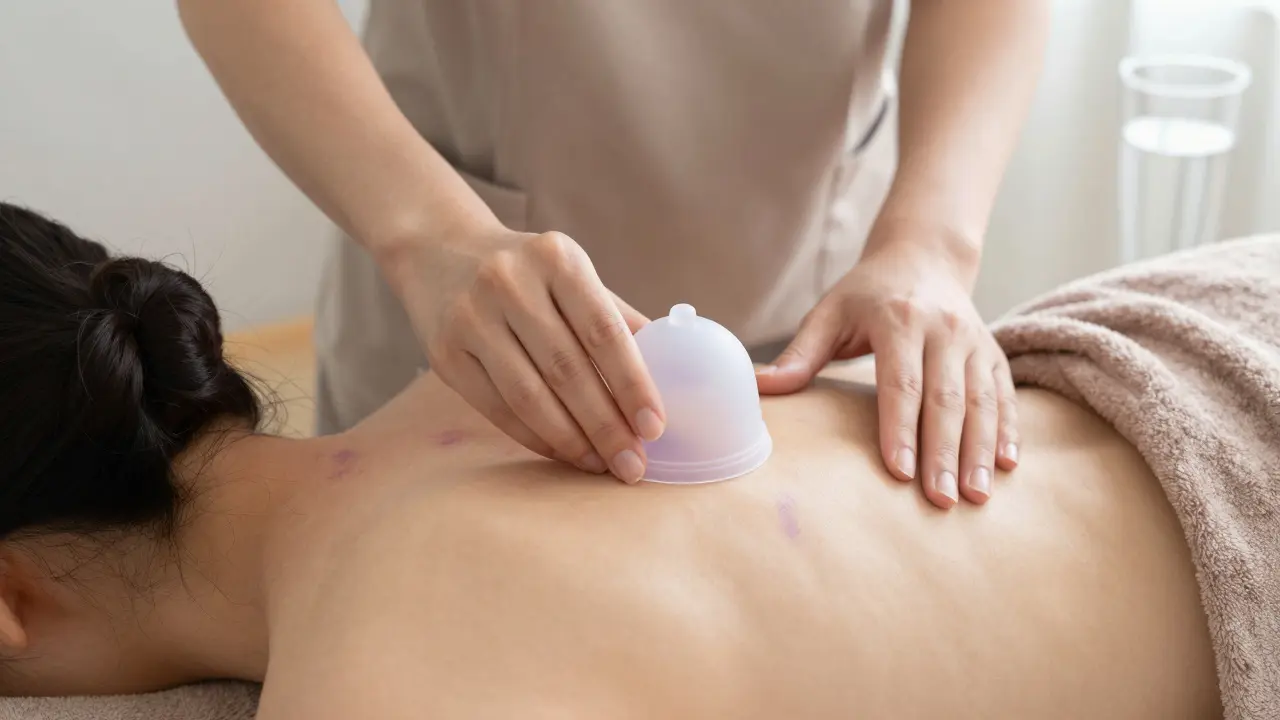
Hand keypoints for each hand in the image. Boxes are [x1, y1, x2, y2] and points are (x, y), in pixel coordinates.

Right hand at [386, 224, 665, 483]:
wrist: (437, 249)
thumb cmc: (526, 271)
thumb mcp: (570, 273)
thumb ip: (615, 317)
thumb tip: (671, 372)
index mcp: (556, 258)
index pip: (603, 331)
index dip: (633, 384)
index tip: (656, 428)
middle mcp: (509, 283)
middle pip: (567, 370)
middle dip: (606, 425)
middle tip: (633, 465)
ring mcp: (471, 318)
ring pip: (530, 396)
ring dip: (572, 441)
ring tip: (602, 465)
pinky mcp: (444, 353)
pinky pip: (498, 409)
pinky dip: (535, 438)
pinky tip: (564, 453)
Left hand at [756, 240, 1018, 508]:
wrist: (923, 256)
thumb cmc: (866, 294)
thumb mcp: (828, 312)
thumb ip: (799, 354)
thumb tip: (759, 388)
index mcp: (899, 320)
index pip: (901, 382)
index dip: (900, 427)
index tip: (898, 470)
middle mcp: (944, 329)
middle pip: (945, 399)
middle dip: (944, 453)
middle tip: (939, 500)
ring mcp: (974, 341)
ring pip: (982, 402)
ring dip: (980, 451)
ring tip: (974, 495)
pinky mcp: (993, 353)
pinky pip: (1005, 395)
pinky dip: (1008, 431)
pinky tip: (1007, 466)